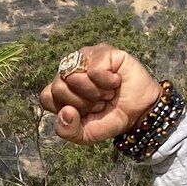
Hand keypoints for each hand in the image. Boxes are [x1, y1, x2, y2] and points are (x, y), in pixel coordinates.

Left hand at [39, 43, 161, 144]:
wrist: (139, 113)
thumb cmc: (111, 118)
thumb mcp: (85, 134)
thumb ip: (67, 130)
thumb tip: (66, 111)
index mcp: (61, 89)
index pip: (47, 97)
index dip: (65, 109)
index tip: (84, 113)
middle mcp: (70, 70)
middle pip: (58, 87)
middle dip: (82, 102)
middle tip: (99, 102)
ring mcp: (85, 58)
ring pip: (73, 76)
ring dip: (95, 93)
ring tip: (107, 93)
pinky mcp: (103, 52)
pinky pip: (94, 69)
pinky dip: (106, 82)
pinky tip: (115, 81)